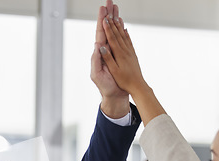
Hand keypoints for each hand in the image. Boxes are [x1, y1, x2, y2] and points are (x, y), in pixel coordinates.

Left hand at [91, 0, 128, 117]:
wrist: (114, 94)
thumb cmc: (105, 86)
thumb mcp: (97, 74)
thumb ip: (96, 60)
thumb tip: (97, 46)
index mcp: (99, 53)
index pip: (100, 33)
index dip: (101, 21)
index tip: (103, 9)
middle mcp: (105, 50)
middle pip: (106, 29)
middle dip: (108, 15)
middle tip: (110, 2)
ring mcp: (111, 52)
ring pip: (113, 32)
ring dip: (114, 20)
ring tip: (116, 8)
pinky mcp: (117, 56)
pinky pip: (119, 40)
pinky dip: (120, 31)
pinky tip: (122, 24)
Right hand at [99, 16, 147, 98]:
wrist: (138, 86)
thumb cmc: (124, 81)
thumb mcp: (114, 71)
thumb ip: (108, 58)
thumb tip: (101, 46)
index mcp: (119, 54)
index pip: (112, 38)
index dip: (107, 27)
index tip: (104, 18)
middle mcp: (125, 50)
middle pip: (118, 33)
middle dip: (113, 22)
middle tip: (109, 12)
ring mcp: (130, 52)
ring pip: (123, 35)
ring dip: (119, 25)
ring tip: (116, 16)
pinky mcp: (132, 55)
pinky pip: (128, 41)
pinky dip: (126, 34)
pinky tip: (125, 29)